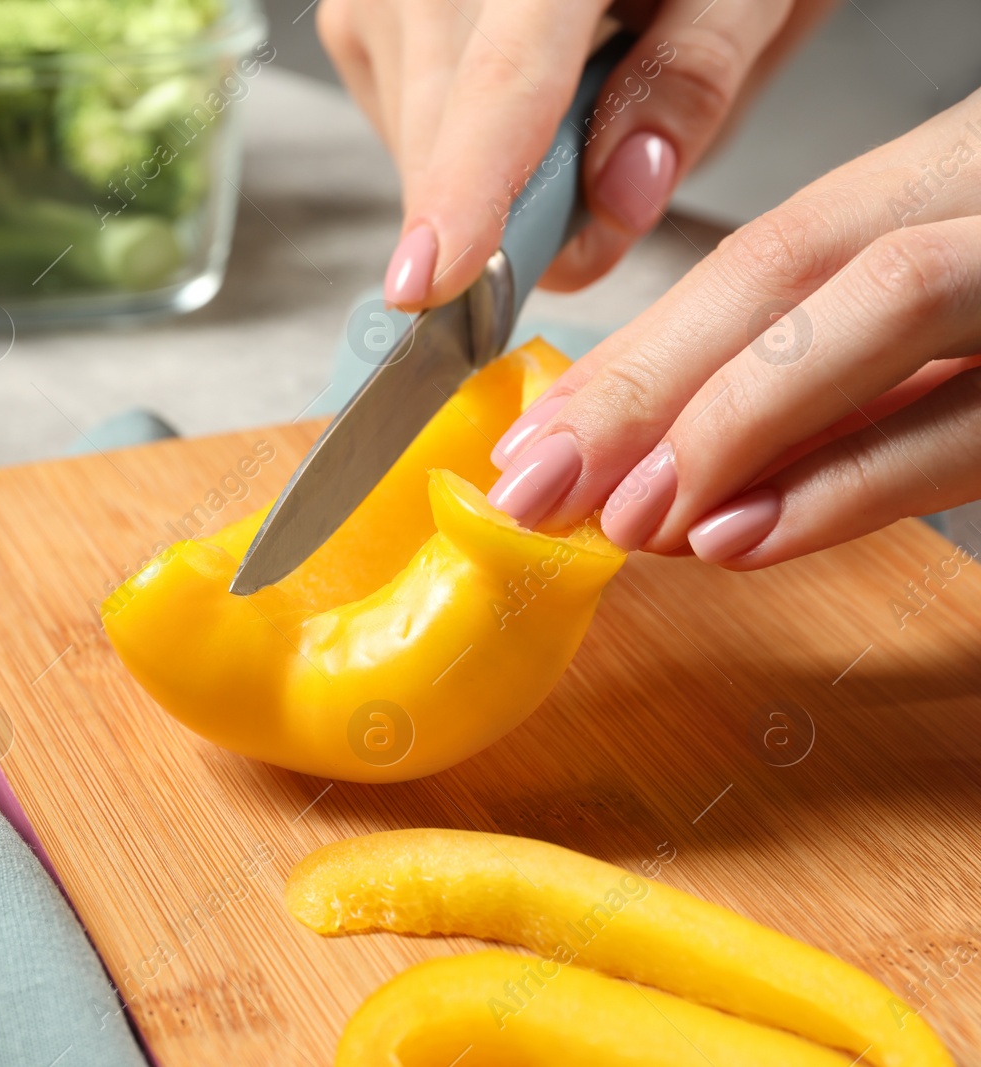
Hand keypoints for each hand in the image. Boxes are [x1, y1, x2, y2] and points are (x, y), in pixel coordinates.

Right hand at [317, 0, 834, 308]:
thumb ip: (696, 79)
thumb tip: (618, 200)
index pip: (503, 77)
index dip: (469, 189)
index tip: (436, 284)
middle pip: (453, 133)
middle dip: (519, 212)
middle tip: (607, 208)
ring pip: (421, 146)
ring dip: (495, 176)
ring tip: (571, 107)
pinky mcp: (361, 20)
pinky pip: (406, 132)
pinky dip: (465, 148)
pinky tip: (521, 100)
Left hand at [485, 89, 980, 567]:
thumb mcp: (926, 318)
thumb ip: (812, 369)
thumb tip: (642, 458)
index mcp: (944, 175)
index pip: (762, 249)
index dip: (634, 354)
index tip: (533, 441)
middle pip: (794, 261)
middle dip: (643, 388)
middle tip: (538, 489)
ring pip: (887, 305)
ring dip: (732, 425)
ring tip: (631, 520)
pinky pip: (972, 421)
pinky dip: (854, 482)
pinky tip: (745, 533)